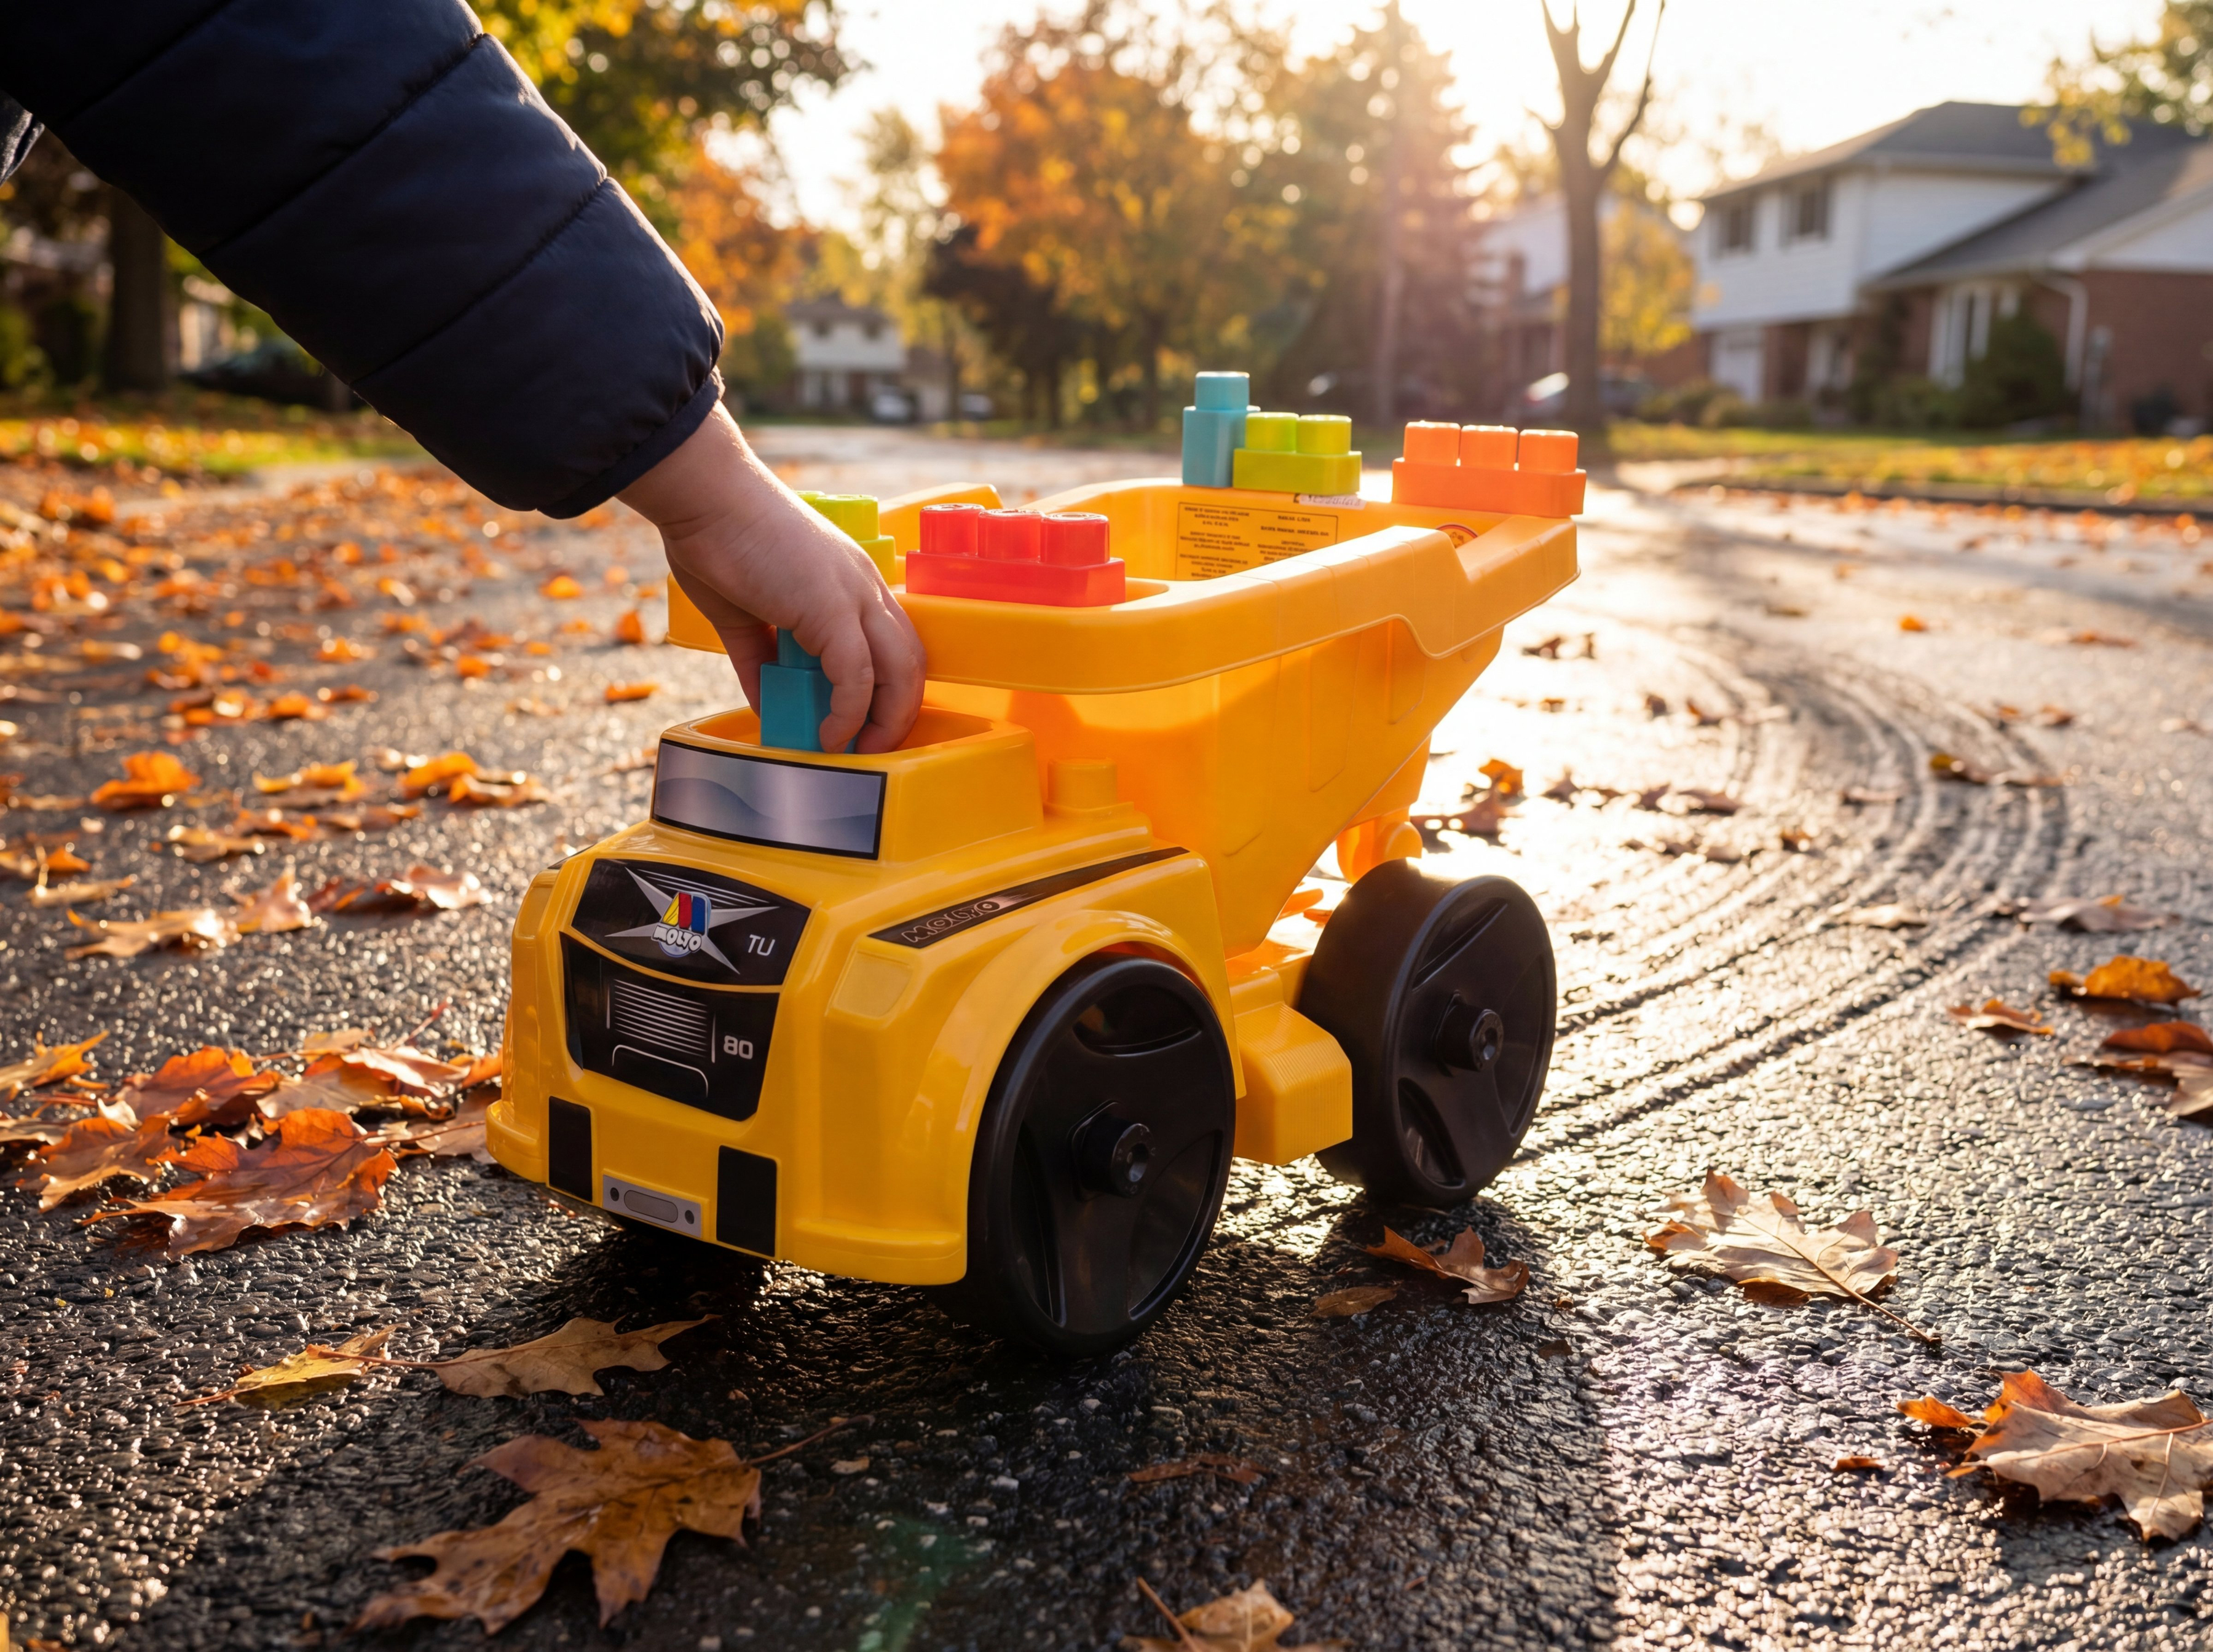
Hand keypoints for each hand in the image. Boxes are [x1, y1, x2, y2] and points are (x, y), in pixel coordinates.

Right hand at [618, 406, 924, 752]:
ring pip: (900, 671)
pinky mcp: (833, 607)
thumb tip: (767, 705)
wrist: (703, 495)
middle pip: (910, 662)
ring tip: (855, 750)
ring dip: (883, 721)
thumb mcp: (743, 614)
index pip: (890, 644)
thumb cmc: (715, 540)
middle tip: (868, 747)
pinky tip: (827, 735)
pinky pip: (857, 676)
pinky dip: (847, 714)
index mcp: (848, 583)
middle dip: (896, 714)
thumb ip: (760, 659)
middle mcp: (863, 587)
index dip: (885, 690)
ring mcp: (854, 594)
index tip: (862, 724)